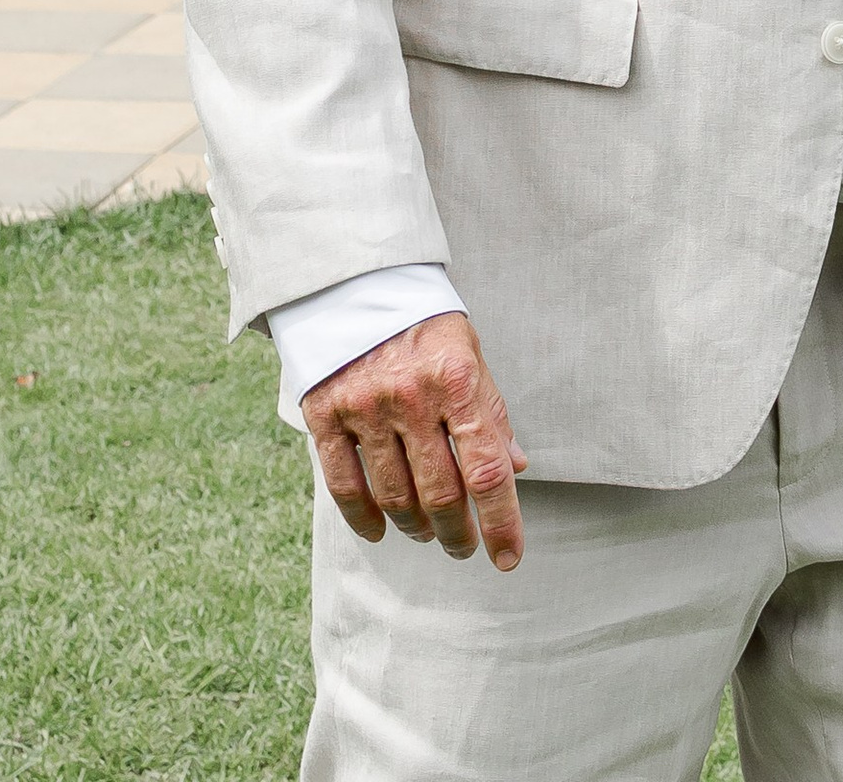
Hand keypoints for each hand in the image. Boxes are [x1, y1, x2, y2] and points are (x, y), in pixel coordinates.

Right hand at [303, 309, 528, 569]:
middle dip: (456, 533)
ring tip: (427, 532)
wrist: (357, 284)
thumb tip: (516, 469)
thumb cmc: (425, 326)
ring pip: (395, 497)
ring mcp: (365, 406)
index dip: (500, 522)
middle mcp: (411, 395)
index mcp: (456, 379)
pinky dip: (365, 520)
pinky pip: (345, 486)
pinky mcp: (325, 414)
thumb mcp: (469, 357)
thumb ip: (490, 414)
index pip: (486, 470)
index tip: (507, 558)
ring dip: (416, 528)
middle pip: (440, 493)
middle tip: (462, 547)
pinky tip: (381, 532)